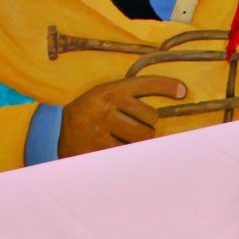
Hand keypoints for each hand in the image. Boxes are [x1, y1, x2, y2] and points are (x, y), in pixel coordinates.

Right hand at [58, 77, 186, 157]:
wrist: (56, 134)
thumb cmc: (88, 115)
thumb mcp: (104, 97)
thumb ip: (131, 98)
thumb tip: (173, 101)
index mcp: (110, 90)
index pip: (144, 84)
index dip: (166, 86)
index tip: (183, 90)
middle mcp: (107, 105)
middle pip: (151, 118)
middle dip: (147, 126)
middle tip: (130, 129)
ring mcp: (103, 127)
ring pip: (143, 137)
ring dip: (139, 142)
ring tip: (123, 140)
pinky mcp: (100, 148)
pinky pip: (130, 153)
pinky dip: (128, 154)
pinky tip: (115, 150)